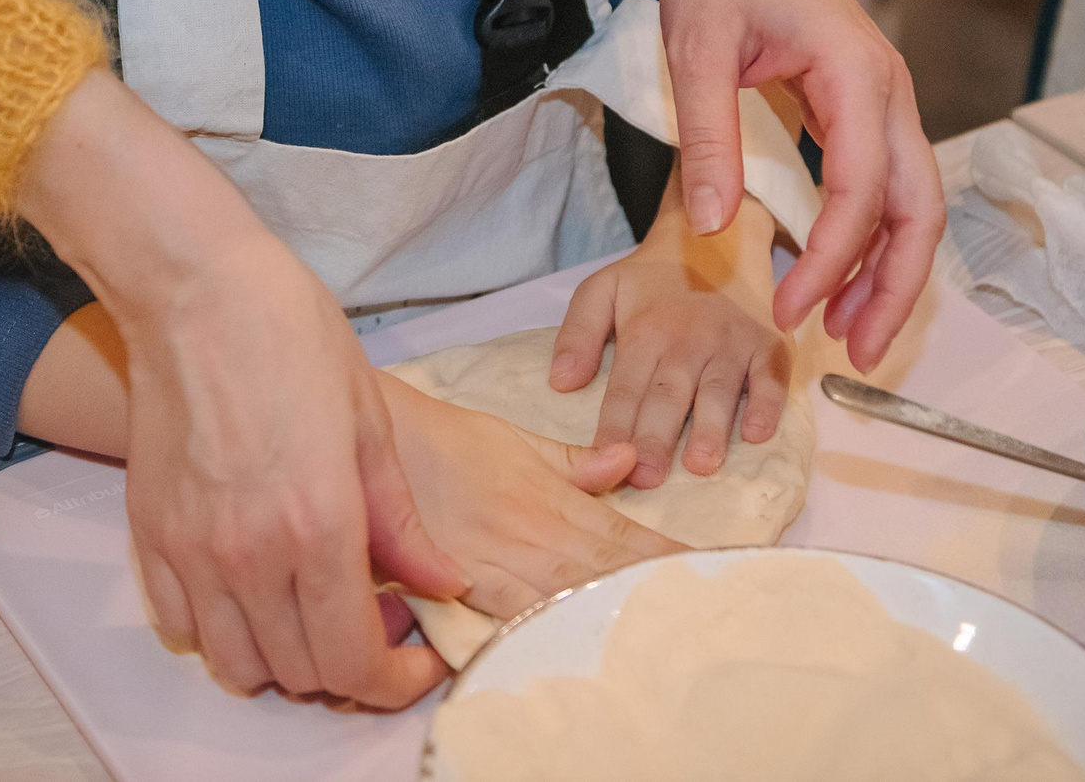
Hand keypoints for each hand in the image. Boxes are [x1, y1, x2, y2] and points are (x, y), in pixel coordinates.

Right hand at [14, 73, 464, 705]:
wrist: (195, 289)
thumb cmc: (290, 334)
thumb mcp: (371, 422)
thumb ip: (401, 519)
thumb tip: (440, 580)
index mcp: (318, 525)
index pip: (354, 663)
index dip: (393, 681)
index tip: (415, 659)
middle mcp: (249, 554)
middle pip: (300, 675)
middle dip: (349, 668)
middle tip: (376, 617)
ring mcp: (192, 550)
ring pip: (237, 665)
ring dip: (282, 659)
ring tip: (311, 606)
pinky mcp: (150, 536)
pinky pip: (183, 626)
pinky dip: (223, 629)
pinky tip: (253, 583)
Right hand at [380, 374, 680, 620]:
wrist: (376, 445)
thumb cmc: (443, 441)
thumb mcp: (513, 439)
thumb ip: (572, 461)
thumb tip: (628, 461)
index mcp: (549, 498)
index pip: (621, 532)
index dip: (665, 552)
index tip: (708, 569)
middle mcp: (531, 534)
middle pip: (606, 570)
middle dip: (655, 588)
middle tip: (703, 608)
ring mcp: (498, 564)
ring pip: (570, 596)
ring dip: (613, 611)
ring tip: (661, 628)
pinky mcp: (463, 589)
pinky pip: (515, 616)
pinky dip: (549, 628)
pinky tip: (579, 644)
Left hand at [549, 190, 788, 486]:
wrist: (715, 239)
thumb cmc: (652, 279)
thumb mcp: (602, 290)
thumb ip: (577, 334)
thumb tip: (561, 384)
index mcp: (646, 331)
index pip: (625, 388)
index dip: (614, 426)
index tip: (604, 460)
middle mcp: (689, 340)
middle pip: (669, 397)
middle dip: (656, 439)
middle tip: (646, 479)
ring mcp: (732, 343)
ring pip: (719, 391)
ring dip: (710, 430)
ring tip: (699, 465)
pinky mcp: (769, 345)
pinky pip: (772, 378)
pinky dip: (768, 406)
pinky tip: (756, 433)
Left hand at [577, 0, 938, 361]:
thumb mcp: (696, 46)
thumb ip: (707, 137)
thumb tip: (711, 227)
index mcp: (855, 73)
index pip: (862, 189)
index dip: (832, 261)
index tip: (788, 311)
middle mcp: (887, 88)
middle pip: (919, 206)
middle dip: (894, 286)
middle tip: (853, 354)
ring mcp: (881, 95)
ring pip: (913, 198)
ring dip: (890, 268)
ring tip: (850, 333)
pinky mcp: (860, 101)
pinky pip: (885, 180)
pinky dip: (872, 234)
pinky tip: (836, 274)